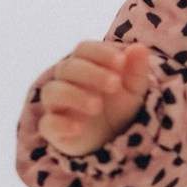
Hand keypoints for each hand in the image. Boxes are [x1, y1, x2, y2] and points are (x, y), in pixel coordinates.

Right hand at [37, 39, 149, 155]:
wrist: (113, 139)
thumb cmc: (120, 107)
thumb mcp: (134, 89)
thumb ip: (136, 69)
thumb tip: (139, 48)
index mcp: (84, 64)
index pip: (84, 49)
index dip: (101, 53)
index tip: (121, 61)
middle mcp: (65, 80)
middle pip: (68, 67)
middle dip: (92, 73)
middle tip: (115, 84)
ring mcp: (56, 104)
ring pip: (53, 91)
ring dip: (74, 96)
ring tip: (97, 106)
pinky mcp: (52, 128)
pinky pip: (47, 123)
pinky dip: (60, 124)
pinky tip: (78, 128)